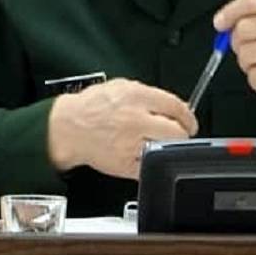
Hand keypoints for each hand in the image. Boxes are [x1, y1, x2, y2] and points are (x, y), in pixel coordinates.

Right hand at [48, 78, 197, 179]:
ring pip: (166, 151)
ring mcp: (131, 143)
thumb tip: (174, 106)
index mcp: (136, 97)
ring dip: (167, 149)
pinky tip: (144, 154)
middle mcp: (135, 120)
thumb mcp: (120, 87)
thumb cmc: (90, 107)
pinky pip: (151, 166)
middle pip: (178, 132)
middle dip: (182, 134)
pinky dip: (152, 163)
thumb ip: (148, 95)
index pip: (177, 107)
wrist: (66, 127)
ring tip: (157, 143)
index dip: (188, 117)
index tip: (189, 122)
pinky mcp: (126, 163)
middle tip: (177, 135)